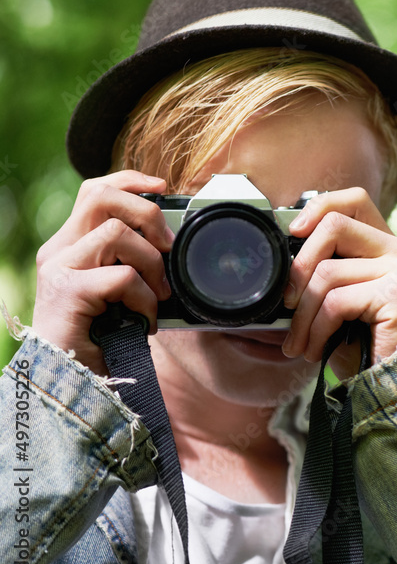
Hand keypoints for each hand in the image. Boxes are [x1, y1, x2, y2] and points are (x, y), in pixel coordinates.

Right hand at [32, 171, 174, 374]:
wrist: (72, 383)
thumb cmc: (103, 336)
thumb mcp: (120, 288)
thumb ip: (132, 258)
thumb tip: (171, 236)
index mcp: (70, 244)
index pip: (95, 191)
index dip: (130, 180)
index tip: (161, 187)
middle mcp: (58, 250)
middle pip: (101, 197)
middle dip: (147, 213)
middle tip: (167, 246)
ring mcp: (58, 269)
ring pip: (116, 234)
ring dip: (150, 264)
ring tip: (157, 295)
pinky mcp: (66, 291)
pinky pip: (122, 276)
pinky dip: (143, 297)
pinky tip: (143, 319)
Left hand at [281, 187, 396, 379]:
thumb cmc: (365, 347)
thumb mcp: (340, 301)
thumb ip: (325, 270)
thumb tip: (281, 257)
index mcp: (387, 246)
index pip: (353, 200)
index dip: (319, 207)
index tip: (293, 233)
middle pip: (335, 224)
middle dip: (299, 264)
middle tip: (286, 301)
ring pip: (328, 271)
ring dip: (302, 313)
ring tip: (300, 342)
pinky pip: (337, 300)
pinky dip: (317, 329)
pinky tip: (317, 349)